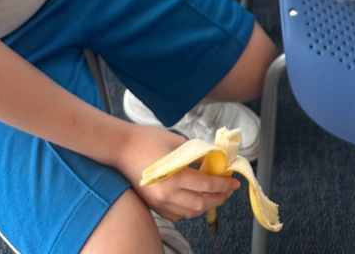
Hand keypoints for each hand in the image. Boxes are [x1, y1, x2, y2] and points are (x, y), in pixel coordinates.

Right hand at [118, 125, 238, 223]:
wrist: (121, 147)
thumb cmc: (147, 139)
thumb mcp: (177, 141)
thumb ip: (197, 154)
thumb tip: (212, 161)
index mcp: (175, 177)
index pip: (207, 185)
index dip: (224, 185)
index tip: (234, 182)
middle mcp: (167, 195)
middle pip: (201, 204)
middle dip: (218, 198)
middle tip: (228, 190)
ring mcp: (159, 203)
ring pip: (189, 213)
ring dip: (205, 206)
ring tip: (214, 195)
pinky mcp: (153, 205)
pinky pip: (176, 215)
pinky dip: (189, 210)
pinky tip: (194, 199)